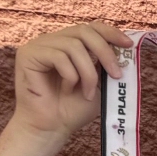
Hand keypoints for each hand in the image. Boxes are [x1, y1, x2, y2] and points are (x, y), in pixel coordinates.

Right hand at [10, 23, 131, 140]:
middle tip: (116, 75)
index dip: (110, 33)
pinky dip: (70, 76)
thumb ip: (108, 65)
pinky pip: (58, 57)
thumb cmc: (74, 108)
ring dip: (88, 73)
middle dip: (105, 52)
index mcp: (69, 44)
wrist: (52, 128)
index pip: (90, 27)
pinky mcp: (28, 54)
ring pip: (73, 46)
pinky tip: (67, 90)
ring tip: (88, 93)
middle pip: (84, 31)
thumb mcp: (100, 84)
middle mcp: (53, 41)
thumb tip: (126, 49)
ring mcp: (39, 46)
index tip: (128, 45)